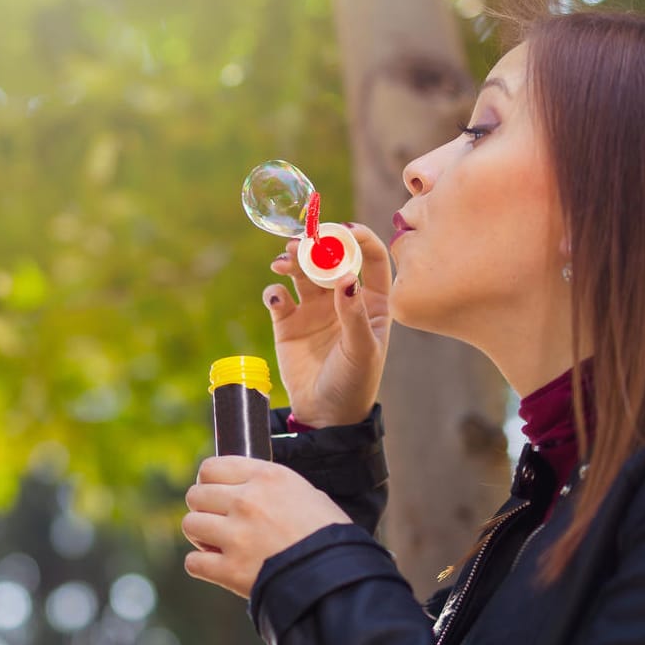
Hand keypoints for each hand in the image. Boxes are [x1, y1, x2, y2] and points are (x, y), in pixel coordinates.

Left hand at [182, 455, 349, 597]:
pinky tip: (218, 566)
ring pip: (190, 524)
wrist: (340, 579)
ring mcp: (236, 536)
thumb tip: (247, 486)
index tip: (214, 493)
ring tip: (218, 544)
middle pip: (195, 495)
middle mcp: (247, 501)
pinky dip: (202, 565)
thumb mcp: (306, 494)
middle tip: (218, 522)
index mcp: (267, 477)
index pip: (210, 467)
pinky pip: (193, 561)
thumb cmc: (329, 537)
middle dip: (204, 509)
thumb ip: (271, 487)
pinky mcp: (230, 570)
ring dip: (200, 536)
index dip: (209, 482)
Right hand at [266, 222, 391, 426]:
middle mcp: (342, 298)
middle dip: (316, 246)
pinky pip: (278, 297)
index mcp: (371, 301)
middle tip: (302, 244)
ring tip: (282, 263)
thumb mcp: (362, 350)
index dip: (359, 239)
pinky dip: (274, 292)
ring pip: (301, 272)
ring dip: (291, 262)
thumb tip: (347, 277)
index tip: (342, 230)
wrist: (324, 414)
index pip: (370, 258)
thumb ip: (354, 314)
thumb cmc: (354, 383)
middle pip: (329, 259)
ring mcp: (313, 308)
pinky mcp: (287, 322)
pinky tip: (276, 299)